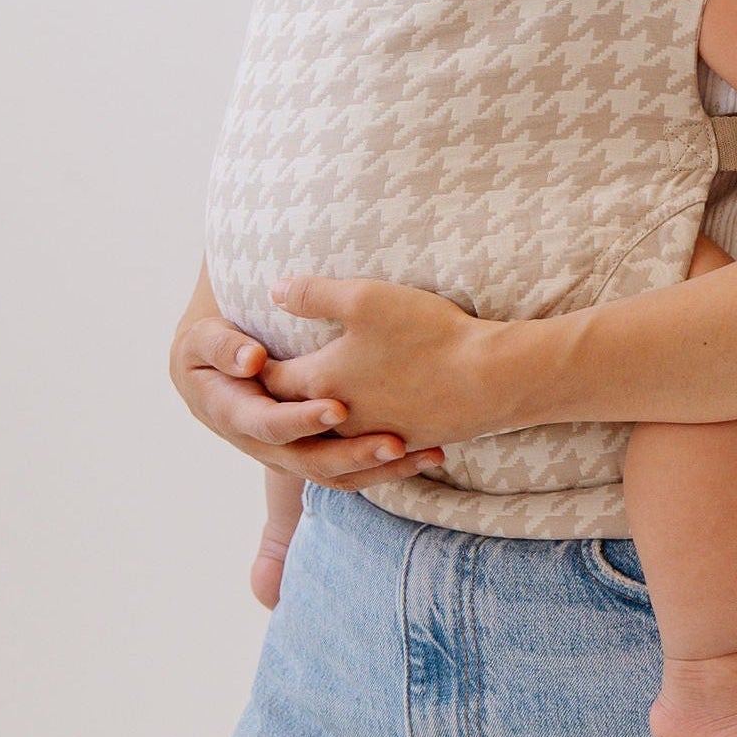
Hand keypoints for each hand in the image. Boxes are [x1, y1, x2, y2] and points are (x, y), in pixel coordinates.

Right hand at [172, 290, 441, 486]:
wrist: (215, 366)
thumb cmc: (211, 344)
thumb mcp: (204, 340)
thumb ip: (222, 345)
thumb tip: (252, 359)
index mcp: (234, 416)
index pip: (269, 424)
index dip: (303, 419)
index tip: (340, 408)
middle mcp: (263, 445)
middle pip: (309, 462)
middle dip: (353, 454)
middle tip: (394, 442)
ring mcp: (290, 454)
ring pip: (336, 475)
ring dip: (379, 468)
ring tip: (422, 453)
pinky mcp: (315, 452)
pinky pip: (352, 470)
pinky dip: (387, 466)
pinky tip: (427, 453)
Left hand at [265, 273, 509, 450]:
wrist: (489, 380)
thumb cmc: (425, 335)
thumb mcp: (365, 299)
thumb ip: (314, 294)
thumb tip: (274, 289)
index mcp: (318, 382)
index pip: (269, 381)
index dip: (254, 366)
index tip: (247, 356)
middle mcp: (338, 418)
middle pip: (294, 415)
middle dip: (279, 402)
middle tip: (268, 387)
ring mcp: (373, 435)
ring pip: (331, 437)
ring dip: (319, 425)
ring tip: (316, 410)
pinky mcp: (406, 443)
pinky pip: (369, 446)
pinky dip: (359, 439)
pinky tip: (368, 426)